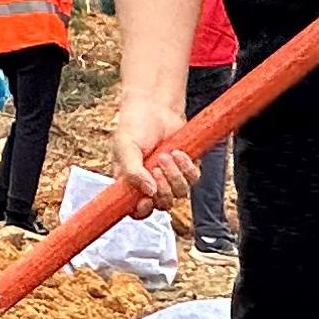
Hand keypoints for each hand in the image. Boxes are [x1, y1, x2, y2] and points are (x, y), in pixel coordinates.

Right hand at [108, 89, 197, 205]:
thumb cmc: (134, 127)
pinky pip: (193, 179)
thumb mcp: (125, 148)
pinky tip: (178, 152)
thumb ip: (132, 171)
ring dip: (174, 175)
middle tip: (155, 167)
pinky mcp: (186, 168)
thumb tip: (150, 191)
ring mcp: (170, 177)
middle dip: (162, 188)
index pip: (137, 210)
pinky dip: (187, 167)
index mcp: (131, 184)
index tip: (145, 200)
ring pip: (179, 193)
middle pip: (162, 205)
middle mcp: (151, 184)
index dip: (143, 210)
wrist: (155, 107)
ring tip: (165, 155)